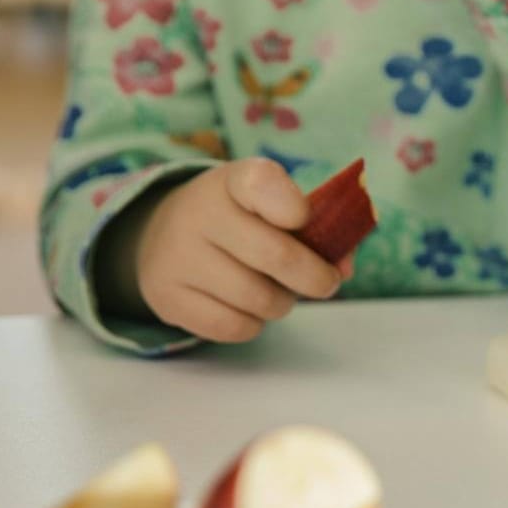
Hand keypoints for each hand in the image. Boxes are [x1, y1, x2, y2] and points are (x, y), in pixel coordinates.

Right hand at [108, 159, 342, 342]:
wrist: (162, 236)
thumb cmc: (240, 222)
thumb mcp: (272, 207)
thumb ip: (319, 228)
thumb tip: (344, 268)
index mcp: (231, 182)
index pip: (261, 183)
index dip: (290, 205)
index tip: (304, 218)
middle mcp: (198, 213)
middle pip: (276, 257)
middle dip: (315, 277)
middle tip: (326, 282)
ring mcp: (176, 257)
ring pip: (259, 299)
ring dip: (282, 302)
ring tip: (275, 290)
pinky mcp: (167, 297)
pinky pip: (234, 326)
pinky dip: (253, 324)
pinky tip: (246, 306)